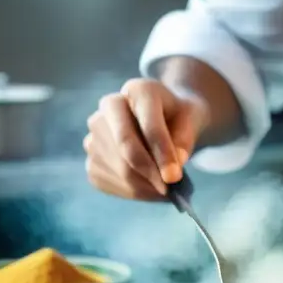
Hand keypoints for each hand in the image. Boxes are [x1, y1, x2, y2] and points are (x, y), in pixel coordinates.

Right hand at [84, 78, 208, 200]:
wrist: (162, 118)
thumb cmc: (178, 118)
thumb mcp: (191, 121)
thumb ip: (184, 142)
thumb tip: (171, 172)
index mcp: (138, 90)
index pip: (148, 125)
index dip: (162, 153)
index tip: (174, 177)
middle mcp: (109, 105)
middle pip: (126, 146)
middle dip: (150, 174)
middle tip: (169, 192)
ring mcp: (95, 131)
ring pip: (118, 168)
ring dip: (143, 187)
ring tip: (164, 191)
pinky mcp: (91, 156)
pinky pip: (109, 182)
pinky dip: (131, 192)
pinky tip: (148, 189)